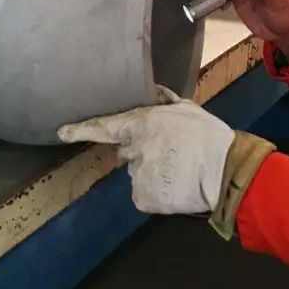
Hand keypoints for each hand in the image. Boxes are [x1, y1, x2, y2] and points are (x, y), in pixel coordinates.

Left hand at [57, 86, 234, 214]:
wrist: (226, 172)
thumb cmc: (209, 137)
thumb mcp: (188, 109)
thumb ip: (165, 101)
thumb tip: (152, 91)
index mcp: (144, 123)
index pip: (105, 126)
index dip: (81, 129)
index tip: (62, 132)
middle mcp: (135, 149)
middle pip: (127, 152)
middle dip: (141, 152)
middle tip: (170, 152)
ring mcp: (138, 175)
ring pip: (138, 173)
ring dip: (152, 172)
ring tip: (179, 170)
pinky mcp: (143, 196)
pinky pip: (144, 193)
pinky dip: (156, 193)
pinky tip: (175, 186)